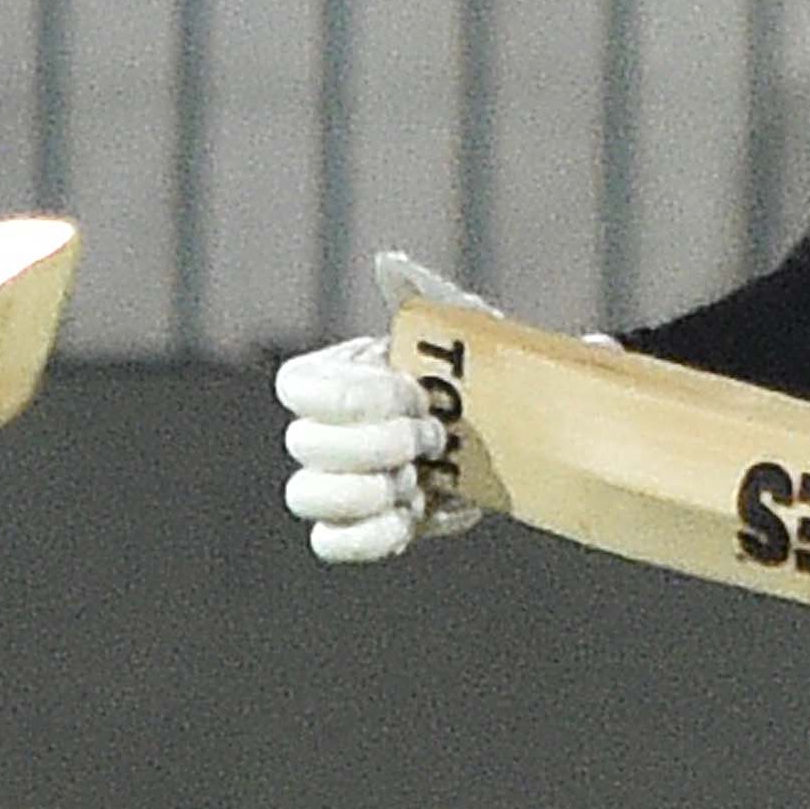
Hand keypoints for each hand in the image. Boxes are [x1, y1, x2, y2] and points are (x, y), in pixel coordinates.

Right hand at [273, 249, 495, 565]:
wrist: (513, 439)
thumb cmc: (479, 380)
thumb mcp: (464, 332)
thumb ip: (429, 299)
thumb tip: (390, 265)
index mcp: (333, 377)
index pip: (296, 389)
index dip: (353, 398)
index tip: (415, 394)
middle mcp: (319, 430)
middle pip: (302, 444)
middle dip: (378, 444)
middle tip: (434, 438)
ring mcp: (332, 484)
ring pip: (306, 495)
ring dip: (371, 491)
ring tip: (424, 479)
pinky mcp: (354, 528)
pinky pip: (330, 543)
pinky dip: (373, 534)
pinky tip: (417, 512)